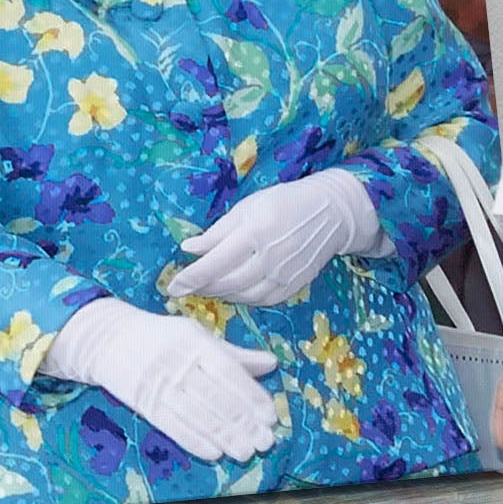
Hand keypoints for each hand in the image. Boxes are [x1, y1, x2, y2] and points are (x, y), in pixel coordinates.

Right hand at [42, 297, 277, 463]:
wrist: (106, 338)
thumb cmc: (159, 337)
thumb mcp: (194, 335)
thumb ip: (233, 354)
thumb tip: (272, 363)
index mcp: (193, 341)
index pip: (228, 371)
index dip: (251, 396)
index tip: (270, 416)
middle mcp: (177, 363)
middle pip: (215, 398)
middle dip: (243, 423)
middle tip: (265, 442)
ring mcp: (159, 384)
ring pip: (197, 416)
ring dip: (224, 437)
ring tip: (246, 453)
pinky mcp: (144, 403)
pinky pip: (173, 426)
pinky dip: (195, 442)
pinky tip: (214, 453)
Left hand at [168, 170, 389, 305]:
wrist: (330, 215)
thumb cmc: (282, 203)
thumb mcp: (245, 207)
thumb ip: (216, 232)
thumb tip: (188, 249)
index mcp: (253, 234)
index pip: (214, 264)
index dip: (190, 278)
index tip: (171, 286)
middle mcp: (268, 260)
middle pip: (226, 284)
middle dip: (201, 288)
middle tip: (182, 288)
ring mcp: (283, 277)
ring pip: (243, 296)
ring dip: (219, 294)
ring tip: (203, 287)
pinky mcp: (294, 287)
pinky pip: (261, 300)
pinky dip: (242, 298)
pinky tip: (230, 291)